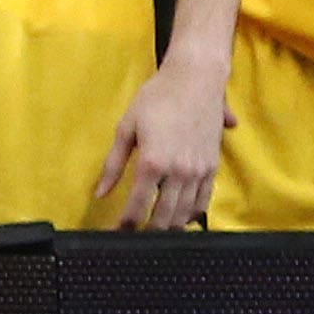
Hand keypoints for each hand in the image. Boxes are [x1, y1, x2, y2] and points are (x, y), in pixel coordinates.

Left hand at [95, 57, 227, 230]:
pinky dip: (192, 215)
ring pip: (184, 214)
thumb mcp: (127, 127)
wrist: (196, 78)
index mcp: (152, 162)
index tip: (116, 233)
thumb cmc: (157, 97)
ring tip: (156, 230)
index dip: (125, 225)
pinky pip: (204, 201)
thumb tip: (100, 193)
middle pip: (162, 217)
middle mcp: (178, 172)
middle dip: (147, 232)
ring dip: (169, 227)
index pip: (136, 206)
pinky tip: (182, 218)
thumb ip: (113, 164)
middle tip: (136, 236)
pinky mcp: (212, 167)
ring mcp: (198, 171)